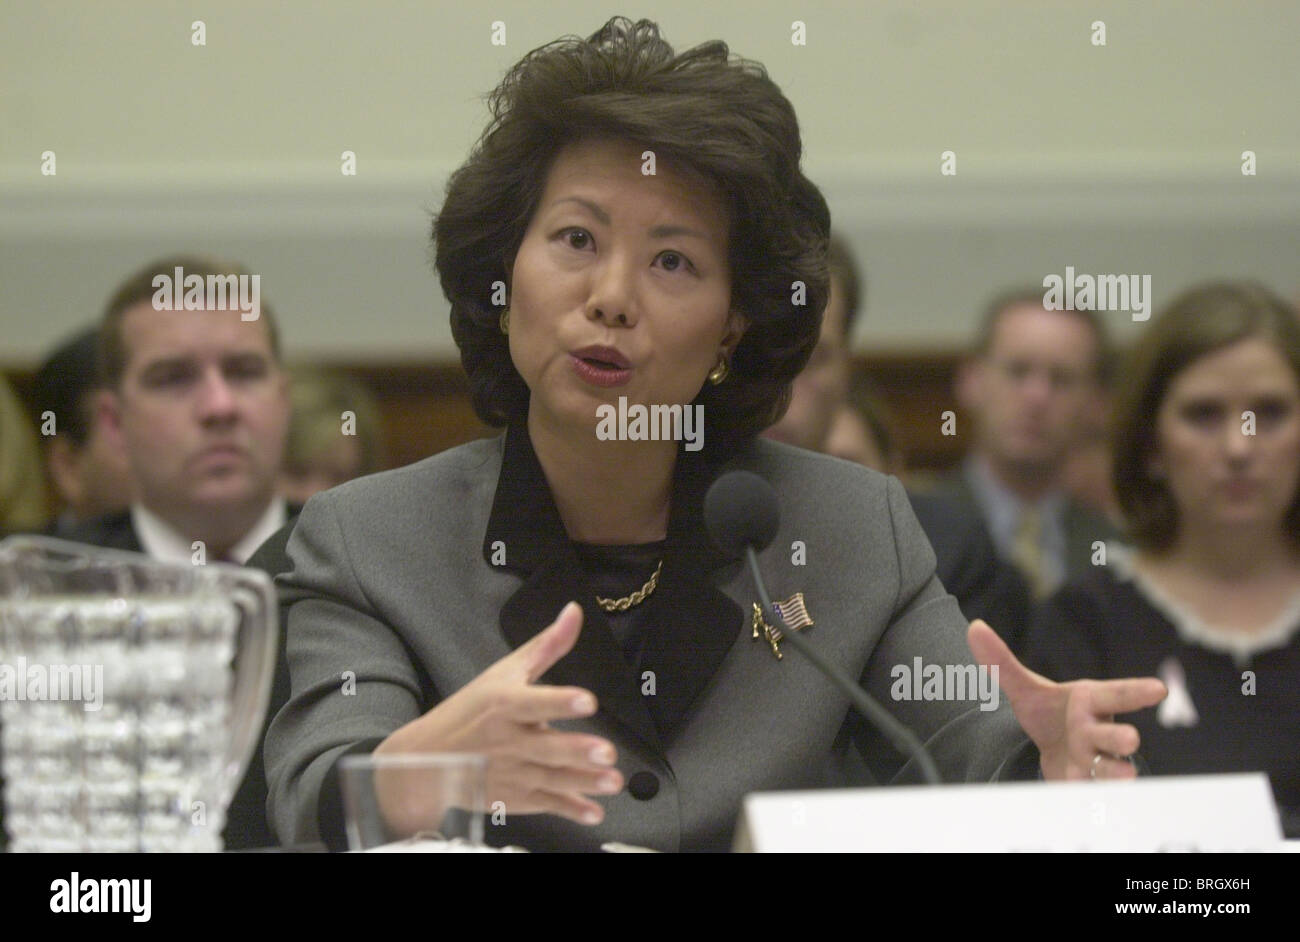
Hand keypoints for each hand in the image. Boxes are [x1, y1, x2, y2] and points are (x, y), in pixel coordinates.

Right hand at [375, 601, 621, 829]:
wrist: (424, 760)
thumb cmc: (470, 711)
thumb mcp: (505, 671)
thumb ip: (547, 645)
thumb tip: (574, 611)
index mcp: (503, 704)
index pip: (533, 700)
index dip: (559, 701)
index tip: (586, 700)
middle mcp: (506, 740)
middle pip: (545, 746)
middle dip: (576, 750)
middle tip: (606, 751)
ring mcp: (510, 772)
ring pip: (552, 778)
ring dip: (584, 782)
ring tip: (612, 781)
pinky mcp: (513, 797)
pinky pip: (545, 804)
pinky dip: (570, 810)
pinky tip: (594, 812)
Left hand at [967, 620, 1166, 780]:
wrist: (1049, 748)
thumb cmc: (1049, 712)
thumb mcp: (1024, 688)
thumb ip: (1001, 662)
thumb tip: (974, 628)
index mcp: (1089, 702)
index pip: (1115, 693)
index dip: (1136, 691)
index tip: (1158, 689)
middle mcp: (1098, 731)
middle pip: (1114, 734)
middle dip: (1121, 737)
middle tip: (1130, 738)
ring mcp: (1095, 760)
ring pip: (1110, 767)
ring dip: (1115, 772)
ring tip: (1126, 776)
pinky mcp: (1085, 785)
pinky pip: (1092, 792)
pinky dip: (1091, 795)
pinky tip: (1088, 798)